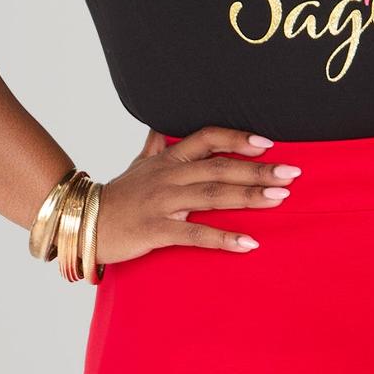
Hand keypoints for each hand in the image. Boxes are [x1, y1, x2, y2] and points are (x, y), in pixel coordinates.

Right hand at [92, 126, 300, 265]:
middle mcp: (169, 176)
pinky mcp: (156, 229)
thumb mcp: (136, 167)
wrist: (80, 222)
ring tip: (280, 198)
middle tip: (292, 172)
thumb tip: (161, 129)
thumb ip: (154, 148)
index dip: (237, 139)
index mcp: (168, 159)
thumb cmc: (116, 197)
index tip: (267, 143)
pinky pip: (195, 234)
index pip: (207, 139)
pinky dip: (224, 238)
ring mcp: (163, 202)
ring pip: (213, 195)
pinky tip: (249, 243)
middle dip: (258, 169)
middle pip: (220, 167)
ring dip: (249, 196)